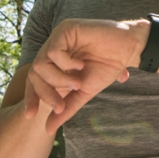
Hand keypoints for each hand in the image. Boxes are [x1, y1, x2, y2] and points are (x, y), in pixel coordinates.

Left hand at [24, 18, 146, 130]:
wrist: (128, 49)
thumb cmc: (108, 67)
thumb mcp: (83, 92)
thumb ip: (66, 107)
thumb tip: (47, 129)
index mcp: (55, 61)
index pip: (34, 78)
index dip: (31, 96)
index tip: (30, 116)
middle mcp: (53, 47)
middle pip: (34, 73)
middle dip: (45, 93)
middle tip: (60, 106)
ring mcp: (58, 37)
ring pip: (40, 64)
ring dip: (58, 80)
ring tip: (77, 83)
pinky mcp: (66, 29)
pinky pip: (54, 52)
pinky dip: (66, 65)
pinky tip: (80, 66)